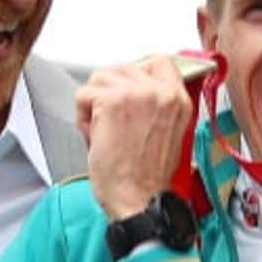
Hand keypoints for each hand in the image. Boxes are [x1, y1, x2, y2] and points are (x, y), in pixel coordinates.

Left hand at [75, 56, 192, 219]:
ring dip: (94, 104)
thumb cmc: (148, 179)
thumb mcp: (170, 134)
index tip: (126, 90)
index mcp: (179, 100)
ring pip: (100, 78)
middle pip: (123, 67)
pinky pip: (84, 94)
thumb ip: (159, 106)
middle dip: (109, 92)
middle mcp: (162, 92)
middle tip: (112, 122)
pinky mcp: (113, 101)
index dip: (136, 73)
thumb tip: (137, 90)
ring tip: (104, 131)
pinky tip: (96, 137)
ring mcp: (138, 93)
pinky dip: (82, 117)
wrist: (139, 200)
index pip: (159, 61)